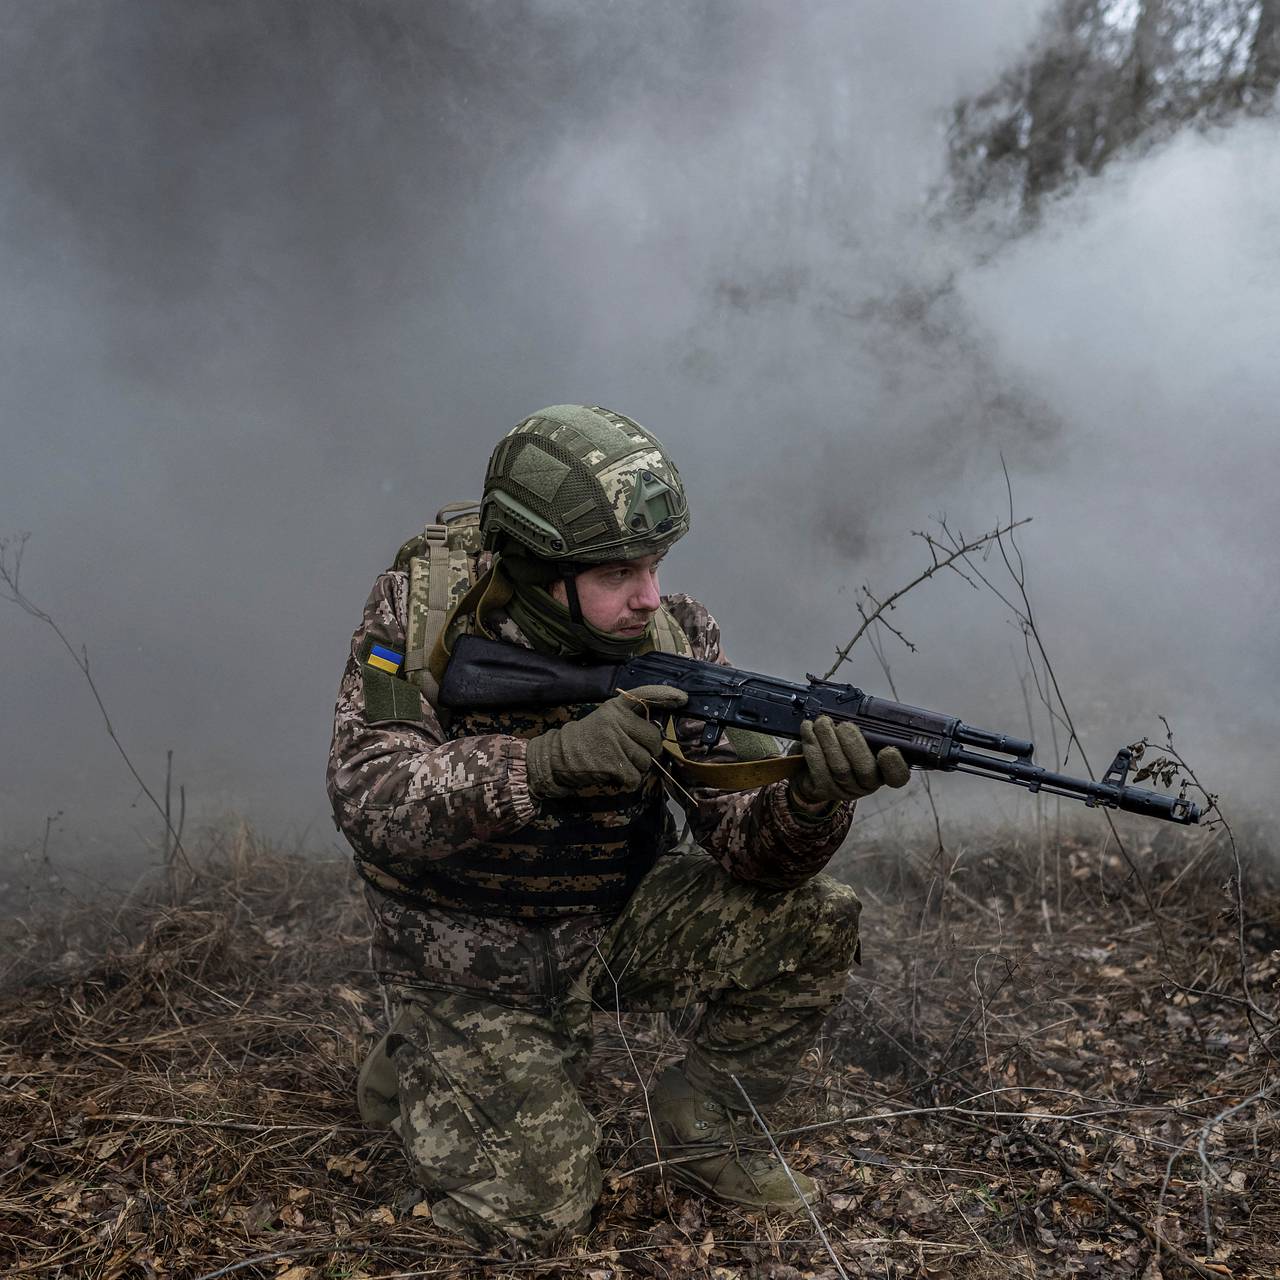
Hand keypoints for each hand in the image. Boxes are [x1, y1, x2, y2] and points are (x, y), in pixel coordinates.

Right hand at [525, 685, 687, 797]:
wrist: (558, 757)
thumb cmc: (587, 740)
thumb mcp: (606, 721)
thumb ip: (630, 723)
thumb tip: (658, 736)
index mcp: (616, 707)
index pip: (644, 695)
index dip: (666, 696)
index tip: (683, 698)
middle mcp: (617, 721)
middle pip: (654, 738)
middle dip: (648, 750)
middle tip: (631, 753)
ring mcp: (615, 741)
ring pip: (646, 761)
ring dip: (636, 768)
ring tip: (617, 762)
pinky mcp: (613, 763)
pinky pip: (635, 777)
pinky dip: (629, 781)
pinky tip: (614, 775)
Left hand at [789, 716, 910, 806]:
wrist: (811, 770)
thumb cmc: (841, 748)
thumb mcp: (858, 738)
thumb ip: (865, 730)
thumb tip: (863, 712)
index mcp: (882, 770)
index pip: (897, 776)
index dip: (895, 765)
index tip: (888, 750)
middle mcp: (866, 784)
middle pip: (866, 770)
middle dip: (854, 743)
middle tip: (844, 725)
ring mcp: (844, 790)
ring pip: (839, 768)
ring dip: (829, 740)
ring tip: (822, 722)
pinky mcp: (822, 790)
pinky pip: (818, 769)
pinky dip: (812, 745)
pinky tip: (808, 730)